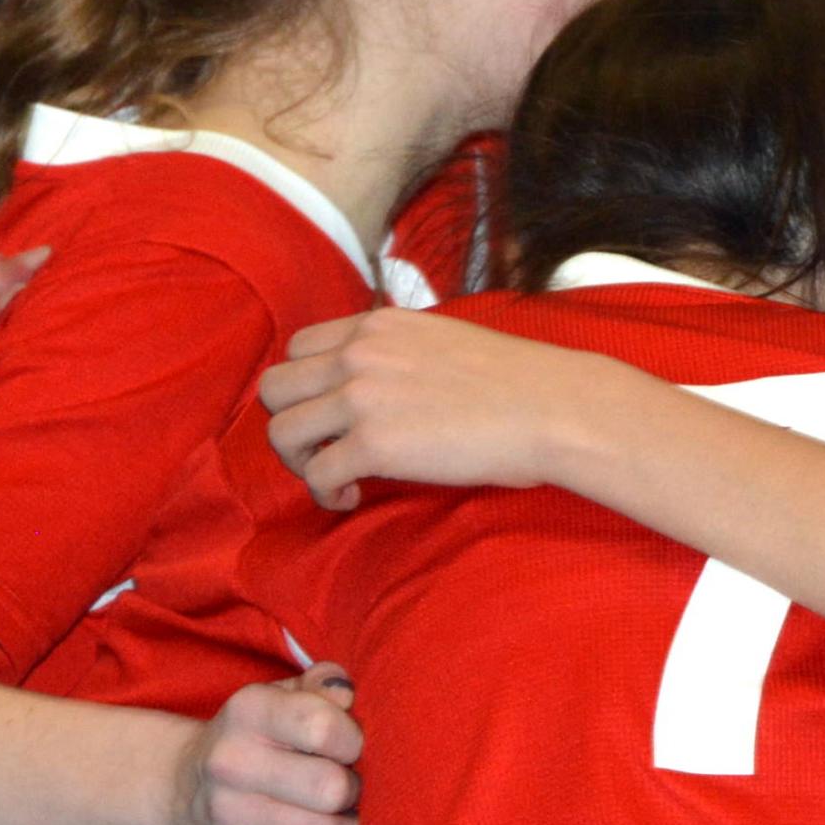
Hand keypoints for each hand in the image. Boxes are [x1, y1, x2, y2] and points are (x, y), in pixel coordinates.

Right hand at [168, 671, 368, 824]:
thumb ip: (321, 683)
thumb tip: (345, 692)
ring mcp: (227, 817)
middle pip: (331, 788)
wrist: (180, 790)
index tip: (351, 750)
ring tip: (354, 824)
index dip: (354, 741)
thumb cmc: (255, 738)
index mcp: (248, 711)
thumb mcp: (280, 697)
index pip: (323, 726)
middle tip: (354, 792)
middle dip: (358, 792)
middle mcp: (231, 762)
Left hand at [260, 308, 601, 511]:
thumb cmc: (513, 382)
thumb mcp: (441, 340)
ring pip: (282, 432)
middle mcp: (359, 354)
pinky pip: (317, 474)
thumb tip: (383, 386)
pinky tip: (351, 498)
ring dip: (299, 462)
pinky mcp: (374, 444)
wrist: (549, 406)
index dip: (306, 387)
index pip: (298, 347)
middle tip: (322, 449)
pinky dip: (326, 493)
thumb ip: (398, 352)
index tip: (331, 414)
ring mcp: (362, 398)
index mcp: (376, 325)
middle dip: (291, 424)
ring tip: (334, 477)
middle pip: (274, 388)